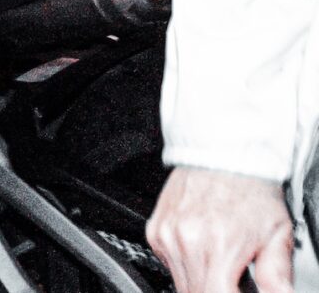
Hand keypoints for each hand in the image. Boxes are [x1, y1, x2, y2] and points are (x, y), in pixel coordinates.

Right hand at [148, 165, 293, 291]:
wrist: (222, 154)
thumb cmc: (251, 189)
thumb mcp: (278, 234)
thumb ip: (278, 275)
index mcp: (218, 245)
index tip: (243, 290)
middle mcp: (186, 241)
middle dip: (219, 292)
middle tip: (238, 281)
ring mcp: (166, 236)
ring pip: (182, 282)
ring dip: (203, 283)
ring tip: (224, 264)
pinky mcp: (155, 231)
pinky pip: (169, 263)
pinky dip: (187, 266)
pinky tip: (206, 251)